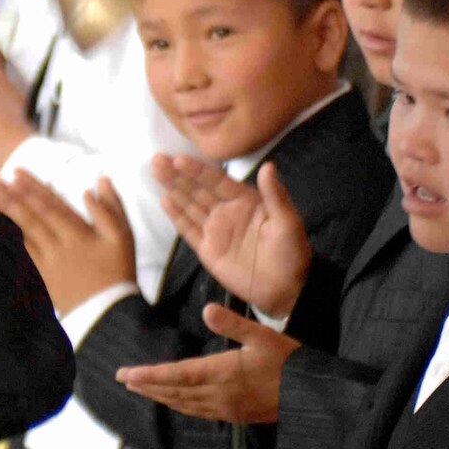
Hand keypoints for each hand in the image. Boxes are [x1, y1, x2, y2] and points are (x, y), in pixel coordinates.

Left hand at [0, 170, 135, 314]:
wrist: (107, 312)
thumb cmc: (118, 271)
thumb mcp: (123, 237)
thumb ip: (110, 208)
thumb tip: (98, 181)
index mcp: (77, 234)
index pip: (50, 205)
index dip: (32, 188)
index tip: (17, 172)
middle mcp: (58, 246)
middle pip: (30, 217)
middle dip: (10, 196)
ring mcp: (47, 262)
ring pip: (22, 233)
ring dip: (5, 214)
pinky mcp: (42, 275)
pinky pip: (23, 252)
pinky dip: (10, 237)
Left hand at [116, 303, 298, 423]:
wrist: (313, 396)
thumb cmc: (289, 361)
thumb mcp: (263, 335)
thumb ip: (233, 324)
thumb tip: (206, 310)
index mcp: (223, 373)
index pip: (176, 375)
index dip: (149, 375)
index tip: (126, 373)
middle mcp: (219, 396)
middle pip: (173, 392)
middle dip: (147, 385)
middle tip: (123, 378)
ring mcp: (226, 409)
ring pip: (183, 404)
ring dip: (160, 396)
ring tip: (141, 388)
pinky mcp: (234, 416)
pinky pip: (198, 412)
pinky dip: (179, 405)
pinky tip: (174, 401)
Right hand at [152, 155, 311, 318]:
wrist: (286, 289)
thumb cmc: (292, 253)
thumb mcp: (288, 222)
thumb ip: (276, 195)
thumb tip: (268, 166)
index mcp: (245, 200)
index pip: (217, 181)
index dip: (198, 170)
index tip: (179, 159)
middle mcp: (227, 211)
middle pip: (198, 189)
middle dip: (177, 175)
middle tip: (157, 159)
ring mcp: (216, 230)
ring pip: (190, 205)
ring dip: (173, 189)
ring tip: (155, 172)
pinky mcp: (208, 250)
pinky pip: (189, 230)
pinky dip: (176, 216)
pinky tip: (164, 200)